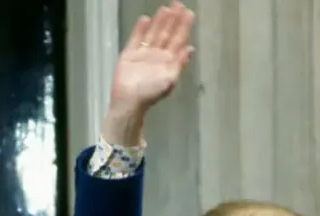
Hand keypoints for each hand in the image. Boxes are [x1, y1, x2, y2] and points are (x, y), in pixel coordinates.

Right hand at [103, 1, 194, 142]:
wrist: (128, 101)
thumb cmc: (150, 94)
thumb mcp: (170, 80)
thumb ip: (180, 64)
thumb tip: (191, 48)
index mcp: (169, 62)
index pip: (178, 40)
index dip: (184, 27)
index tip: (189, 13)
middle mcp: (157, 55)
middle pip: (167, 34)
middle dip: (173, 20)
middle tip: (179, 4)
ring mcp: (143, 54)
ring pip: (153, 33)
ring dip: (159, 21)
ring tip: (165, 9)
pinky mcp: (129, 54)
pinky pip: (136, 39)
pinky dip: (140, 29)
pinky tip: (145, 19)